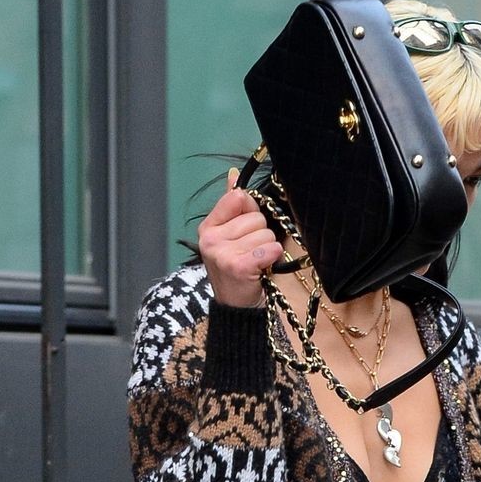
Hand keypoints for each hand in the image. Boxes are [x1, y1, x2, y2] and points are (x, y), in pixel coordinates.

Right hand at [198, 169, 282, 308]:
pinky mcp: (238, 266)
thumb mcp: (229, 237)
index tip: (247, 231)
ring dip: (267, 248)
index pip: (238, 197)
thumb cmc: (237, 270)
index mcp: (208, 227)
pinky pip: (269, 248)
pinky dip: (272, 257)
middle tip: (251, 253)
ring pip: (266, 233)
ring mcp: (222, 253)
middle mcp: (211, 238)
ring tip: (256, 262)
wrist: (237, 308)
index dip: (250, 211)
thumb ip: (231, 205)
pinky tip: (262, 268)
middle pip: (256, 217)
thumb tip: (233, 173)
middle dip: (261, 235)